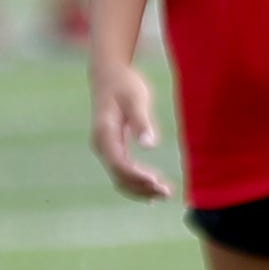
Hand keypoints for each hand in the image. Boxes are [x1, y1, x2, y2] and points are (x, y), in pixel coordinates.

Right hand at [89, 63, 173, 200]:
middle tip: (167, 193)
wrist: (109, 75)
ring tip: (165, 194)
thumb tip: (150, 145)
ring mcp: (105, 149)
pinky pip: (122, 173)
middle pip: (120, 176)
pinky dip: (136, 184)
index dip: (137, 176)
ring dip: (141, 190)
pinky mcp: (112, 149)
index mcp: (104, 134)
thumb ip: (142, 121)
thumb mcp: (136, 98)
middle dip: (142, 188)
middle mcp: (101, 145)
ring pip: (120, 179)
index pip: (119, 164)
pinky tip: (152, 192)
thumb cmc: (124, 84)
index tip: (157, 182)